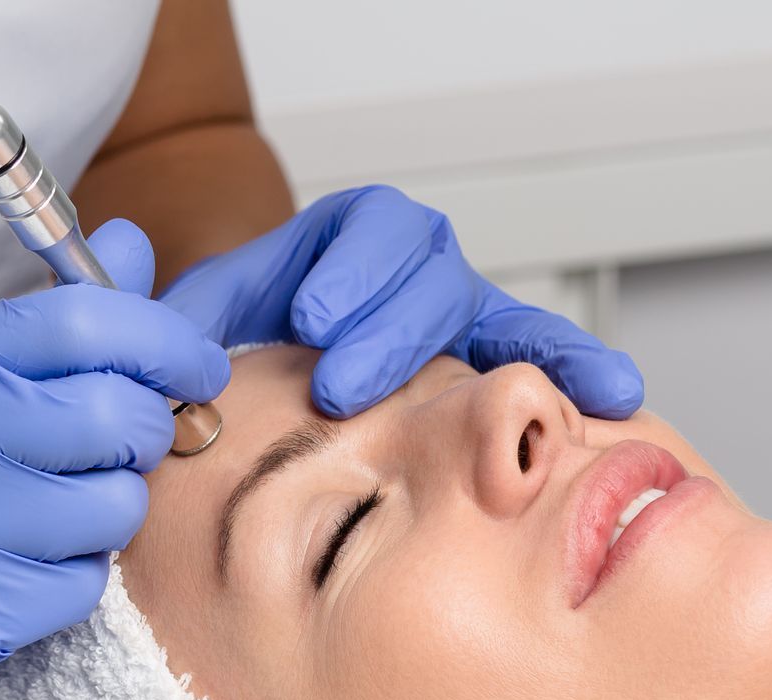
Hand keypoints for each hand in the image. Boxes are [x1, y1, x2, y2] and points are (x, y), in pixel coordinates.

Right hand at [0, 221, 227, 699]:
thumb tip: (133, 244)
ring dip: (110, 516)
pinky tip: (24, 570)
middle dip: (144, 438)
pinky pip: (81, 587)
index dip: (164, 342)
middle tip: (123, 451)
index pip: (82, 322)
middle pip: (113, 419)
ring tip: (60, 515)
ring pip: (111, 510)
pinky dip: (73, 582)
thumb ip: (56, 321)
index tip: (198, 367)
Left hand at [159, 185, 643, 419]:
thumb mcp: (204, 319)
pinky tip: (618, 398)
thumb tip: (153, 339)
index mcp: (348, 240)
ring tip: (534, 395)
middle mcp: (415, 267)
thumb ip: (175, 317)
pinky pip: (547, 356)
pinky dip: (580, 370)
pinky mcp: (498, 361)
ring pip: (499, 315)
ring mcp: (464, 314)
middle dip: (391, 330)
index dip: (346, 272)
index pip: (365, 228)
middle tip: (346, 386)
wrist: (281, 375)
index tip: (313, 320)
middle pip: (428, 272)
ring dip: (519, 353)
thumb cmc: (246, 347)